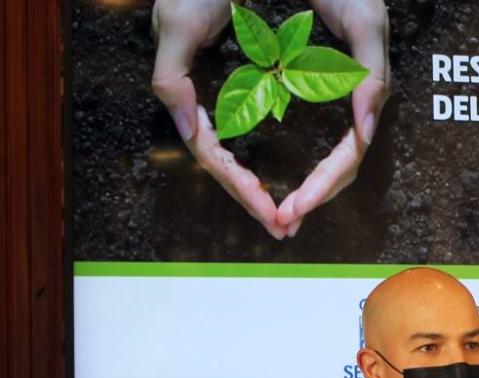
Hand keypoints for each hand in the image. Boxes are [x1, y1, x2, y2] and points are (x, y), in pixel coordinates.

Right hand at [151, 0, 286, 238]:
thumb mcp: (180, 25)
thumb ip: (172, 78)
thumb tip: (190, 130)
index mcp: (185, 95)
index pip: (213, 155)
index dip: (239, 186)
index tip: (268, 212)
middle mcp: (199, 103)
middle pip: (225, 166)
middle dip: (252, 200)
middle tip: (284, 230)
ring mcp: (214, 100)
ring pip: (233, 159)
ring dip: (255, 191)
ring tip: (283, 219)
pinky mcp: (232, 93)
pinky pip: (242, 140)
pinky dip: (254, 166)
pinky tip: (270, 186)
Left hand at [276, 0, 390, 235]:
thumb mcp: (365, 21)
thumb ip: (372, 75)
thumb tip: (368, 133)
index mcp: (368, 94)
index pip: (350, 155)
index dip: (323, 185)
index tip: (296, 207)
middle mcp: (358, 106)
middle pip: (341, 169)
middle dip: (314, 199)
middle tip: (282, 223)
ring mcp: (346, 104)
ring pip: (333, 163)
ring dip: (312, 192)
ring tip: (282, 215)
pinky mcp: (327, 95)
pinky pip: (323, 144)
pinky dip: (310, 170)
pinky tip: (290, 183)